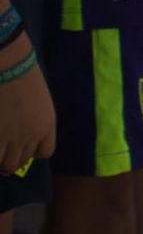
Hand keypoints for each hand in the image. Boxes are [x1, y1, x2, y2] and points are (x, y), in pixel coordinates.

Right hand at [0, 38, 53, 174]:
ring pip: (7, 165)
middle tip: (4, 148)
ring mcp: (13, 138)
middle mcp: (33, 135)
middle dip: (13, 157)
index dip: (32, 150)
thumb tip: (21, 133)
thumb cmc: (23, 75)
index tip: (22, 144)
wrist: (10, 67)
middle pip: (23, 160)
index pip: (45, 152)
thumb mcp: (38, 99)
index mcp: (47, 124)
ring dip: (1, 161)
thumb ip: (34, 118)